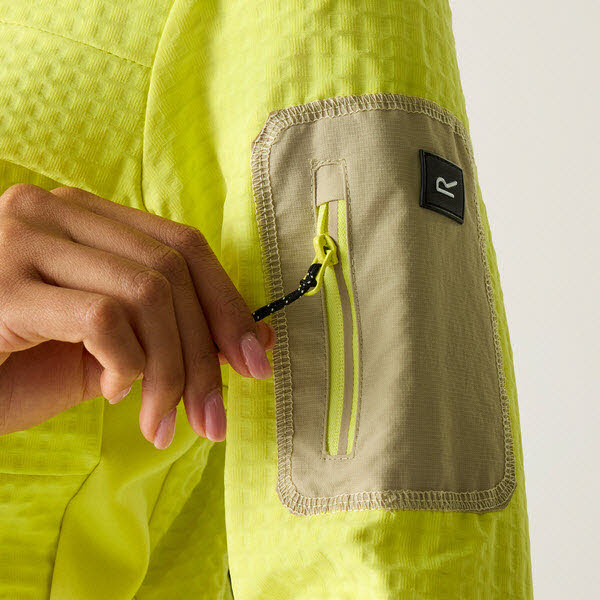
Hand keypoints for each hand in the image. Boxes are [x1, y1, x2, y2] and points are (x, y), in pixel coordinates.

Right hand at [0, 184, 274, 447]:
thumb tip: (258, 338)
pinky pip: (104, 318)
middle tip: (213, 415)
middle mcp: (53, 210)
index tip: (254, 360)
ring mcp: (23, 239)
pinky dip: (126, 364)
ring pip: (147, 292)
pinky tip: (110, 393)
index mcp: (83, 217)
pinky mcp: (3, 284)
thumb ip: (174, 336)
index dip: (228, 303)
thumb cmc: (16, 368)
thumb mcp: (112, 351)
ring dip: (172, 369)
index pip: (182, 246)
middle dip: (206, 351)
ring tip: (160, 420)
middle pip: (171, 269)